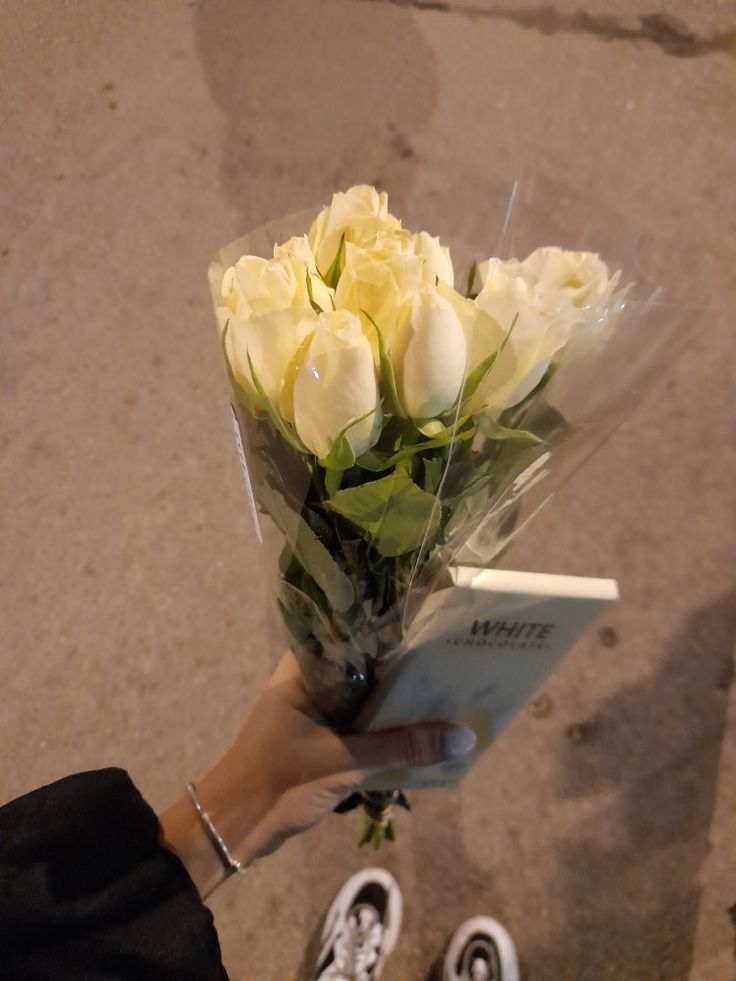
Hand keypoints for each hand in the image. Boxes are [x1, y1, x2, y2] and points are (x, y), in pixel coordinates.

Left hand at [160, 651, 475, 896]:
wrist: (234, 829)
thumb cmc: (279, 781)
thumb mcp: (345, 763)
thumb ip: (403, 748)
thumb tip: (464, 736)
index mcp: (303, 670)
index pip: (354, 636)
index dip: (394, 634)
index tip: (435, 632)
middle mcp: (309, 682)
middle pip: (365, 669)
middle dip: (404, 672)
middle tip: (451, 664)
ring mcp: (314, 711)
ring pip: (365, 698)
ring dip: (397, 703)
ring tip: (446, 694)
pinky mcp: (320, 738)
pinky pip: (361, 723)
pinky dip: (385, 728)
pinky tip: (420, 732)